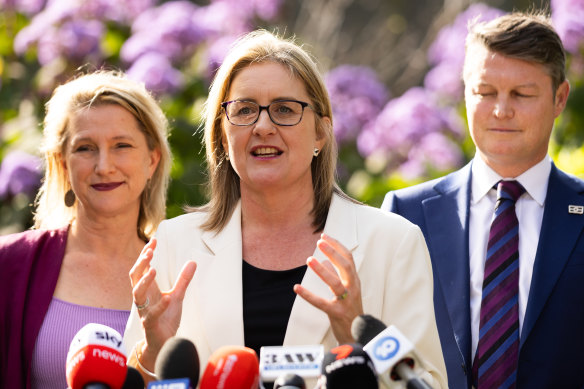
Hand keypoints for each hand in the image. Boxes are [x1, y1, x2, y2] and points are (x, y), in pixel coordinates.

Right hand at [129, 238, 195, 361]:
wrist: (164, 343)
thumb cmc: (166, 318)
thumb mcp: (177, 295)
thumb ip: (183, 280)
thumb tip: (193, 261)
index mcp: (148, 290)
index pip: (142, 268)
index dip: (146, 254)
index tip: (153, 240)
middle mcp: (143, 298)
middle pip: (135, 277)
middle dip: (140, 263)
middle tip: (150, 251)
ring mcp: (144, 311)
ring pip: (137, 294)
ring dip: (144, 281)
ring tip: (154, 270)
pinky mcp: (149, 324)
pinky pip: (151, 315)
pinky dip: (159, 306)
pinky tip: (167, 298)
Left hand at [294, 233, 362, 343]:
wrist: (359, 336)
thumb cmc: (351, 311)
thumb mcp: (346, 290)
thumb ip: (336, 275)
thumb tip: (323, 260)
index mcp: (354, 281)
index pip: (348, 258)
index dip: (337, 246)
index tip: (324, 236)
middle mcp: (353, 288)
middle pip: (346, 266)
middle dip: (333, 252)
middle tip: (320, 241)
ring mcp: (346, 301)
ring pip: (336, 283)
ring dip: (322, 271)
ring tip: (309, 260)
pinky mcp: (337, 314)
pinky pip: (322, 303)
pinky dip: (309, 295)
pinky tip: (297, 288)